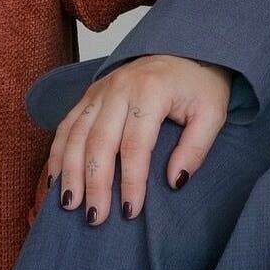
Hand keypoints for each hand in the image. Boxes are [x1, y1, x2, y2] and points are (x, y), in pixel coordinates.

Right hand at [46, 54, 232, 225]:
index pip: (135, 144)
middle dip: (95, 183)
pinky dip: (58, 154)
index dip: (131, 181)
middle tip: (96, 217)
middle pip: (99, 142)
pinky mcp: (89, 94)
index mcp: (151, 90)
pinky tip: (56, 180)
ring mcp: (100, 90)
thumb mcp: (212, 113)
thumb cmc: (199, 86)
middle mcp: (119, 87)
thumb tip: (174, 181)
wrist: (186, 53)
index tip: (130, 210)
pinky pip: (67, 126)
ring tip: (70, 205)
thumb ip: (196, 147)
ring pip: (76, 135)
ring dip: (70, 173)